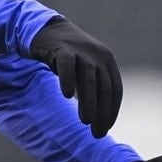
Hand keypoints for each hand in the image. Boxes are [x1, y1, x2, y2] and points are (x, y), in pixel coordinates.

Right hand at [28, 17, 122, 137]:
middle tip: (97, 133)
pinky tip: (67, 96)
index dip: (112, 111)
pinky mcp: (61, 48)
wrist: (46, 28)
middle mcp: (98, 55)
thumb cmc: (67, 54)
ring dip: (89, 103)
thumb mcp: (86, 65)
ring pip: (88, 80)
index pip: (115, 90)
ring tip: (85, 122)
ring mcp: (80, 50)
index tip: (105, 127)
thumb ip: (95, 83)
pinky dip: (68, 80)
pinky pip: (67, 65)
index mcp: (107, 60)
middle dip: (102, 113)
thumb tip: (101, 115)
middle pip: (104, 88)